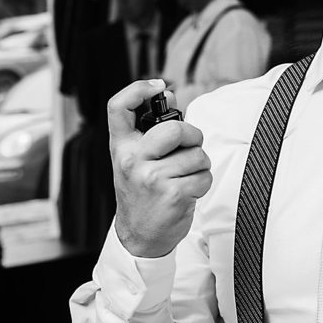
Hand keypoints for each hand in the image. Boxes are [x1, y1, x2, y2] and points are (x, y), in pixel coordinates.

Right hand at [108, 78, 211, 257]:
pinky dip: (202, 183)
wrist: (138, 235)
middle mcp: (133, 160)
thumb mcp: (136, 159)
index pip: (118, 107)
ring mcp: (152, 178)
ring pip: (196, 155)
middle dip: (191, 136)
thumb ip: (150, 129)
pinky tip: (187, 191)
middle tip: (188, 147)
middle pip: (173, 128)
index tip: (158, 87)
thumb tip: (170, 94)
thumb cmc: (141, 193)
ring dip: (198, 165)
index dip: (138, 88)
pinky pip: (203, 176)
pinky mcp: (173, 194)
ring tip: (183, 176)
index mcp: (122, 147)